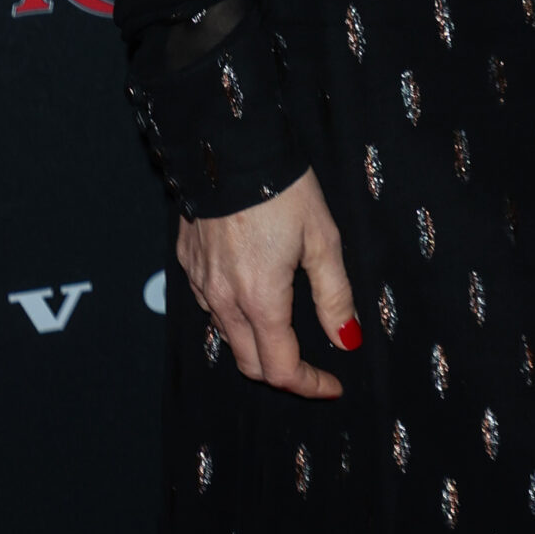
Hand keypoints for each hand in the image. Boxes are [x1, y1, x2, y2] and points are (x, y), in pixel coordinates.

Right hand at [175, 165, 360, 397]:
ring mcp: (199, 284)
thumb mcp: (322, 238)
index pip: (280, 369)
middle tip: (313, 365)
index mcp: (260, 300)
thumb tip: (347, 339)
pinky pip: (210, 305)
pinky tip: (252, 291)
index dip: (309, 385)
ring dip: (257, 343)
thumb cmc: (284, 189)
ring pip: (228, 335)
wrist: (230, 147)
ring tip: (286, 327)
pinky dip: (233, 313)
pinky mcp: (187, 264)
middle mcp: (222, 301)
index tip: (332, 385)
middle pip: (250, 363)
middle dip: (283, 372)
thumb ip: (335, 295)